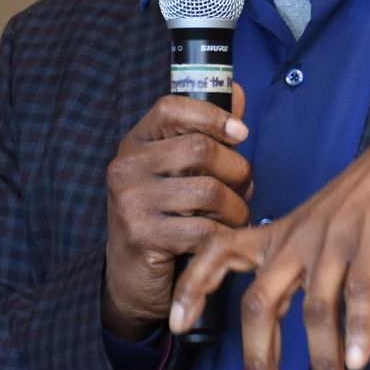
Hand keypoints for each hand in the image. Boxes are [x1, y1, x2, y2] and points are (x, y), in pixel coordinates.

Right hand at [102, 85, 251, 340]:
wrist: (133, 277)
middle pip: (201, 149)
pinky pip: (204, 229)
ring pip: (209, 191)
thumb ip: (209, 133)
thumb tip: (239, 91)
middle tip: (243, 190)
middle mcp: (125, 167)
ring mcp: (130, 201)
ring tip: (234, 216)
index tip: (241, 133)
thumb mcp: (181, 171)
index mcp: (136, 143)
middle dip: (237, 172)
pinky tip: (220, 238)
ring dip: (236, 208)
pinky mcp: (141, 235)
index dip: (213, 114)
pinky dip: (223, 234)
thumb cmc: (166, 217)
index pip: (171, 107)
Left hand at [169, 121, 369, 369]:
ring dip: (322, 361)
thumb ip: (303, 265)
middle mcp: (300, 238)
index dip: (193, 287)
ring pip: (315, 308)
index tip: (176, 326)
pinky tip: (360, 361)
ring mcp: (335, 238)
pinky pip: (360, 292)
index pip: (217, 253)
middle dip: (260, 359)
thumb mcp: (324, 226)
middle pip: (260, 302)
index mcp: (281, 234)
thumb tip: (289, 314)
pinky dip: (359, 329)